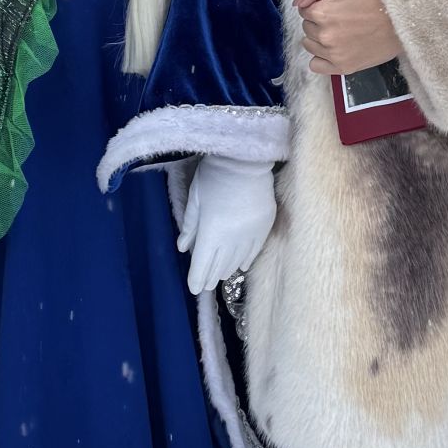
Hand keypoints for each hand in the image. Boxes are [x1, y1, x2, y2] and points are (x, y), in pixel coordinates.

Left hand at [179, 155, 276, 292]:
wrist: (246, 159)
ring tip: (220, 276)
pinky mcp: (265, 226)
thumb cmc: (214, 175)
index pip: (202, 263)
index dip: (197, 278)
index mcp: (211, 232)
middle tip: (206, 285)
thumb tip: (183, 248)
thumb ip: (190, 225)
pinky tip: (241, 267)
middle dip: (210, 276)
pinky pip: (254, 250)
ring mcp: (251, 234)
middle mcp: (232, 238)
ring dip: (227, 270)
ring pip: (237, 260)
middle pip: (220, 264)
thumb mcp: (195, 198)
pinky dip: (245, 260)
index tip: (194, 288)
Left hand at [296, 0, 401, 75]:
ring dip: (318, 38)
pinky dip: (321, 58)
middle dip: (318, 21)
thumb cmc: (373, 1)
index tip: (334, 6)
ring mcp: (332, 54)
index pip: (304, 10)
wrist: (399, 22)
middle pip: (306, 28)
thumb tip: (296, 3)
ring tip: (340, 32)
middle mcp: (324, 35)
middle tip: (340, 18)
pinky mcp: (342, 67)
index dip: (318, 6)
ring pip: (309, 45)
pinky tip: (334, 49)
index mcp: (322, 13)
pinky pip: (315, 66)